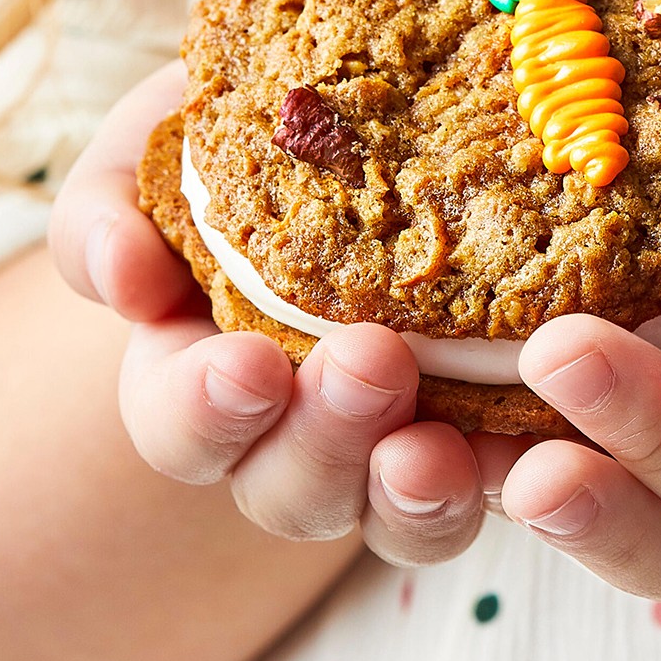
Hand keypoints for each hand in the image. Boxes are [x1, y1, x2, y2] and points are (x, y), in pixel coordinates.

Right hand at [49, 61, 502, 564]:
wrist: (383, 142)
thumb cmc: (249, 148)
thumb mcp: (166, 150)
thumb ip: (113, 208)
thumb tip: (121, 271)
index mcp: (206, 377)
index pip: (185, 424)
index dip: (206, 412)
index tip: (246, 365)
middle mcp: (298, 437)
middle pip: (291, 491)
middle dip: (325, 440)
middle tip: (371, 364)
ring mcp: (397, 446)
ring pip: (399, 518)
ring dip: (417, 492)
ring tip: (443, 447)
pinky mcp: (492, 434)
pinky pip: (504, 486)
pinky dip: (520, 473)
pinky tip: (547, 443)